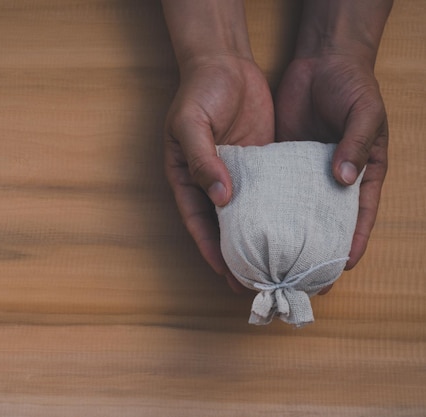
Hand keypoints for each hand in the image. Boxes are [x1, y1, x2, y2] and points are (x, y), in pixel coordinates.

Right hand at [165, 56, 273, 292]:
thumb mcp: (191, 124)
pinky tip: (292, 229)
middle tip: (253, 284)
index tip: (227, 276)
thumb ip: (202, 160)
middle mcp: (211, 182)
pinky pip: (269, 193)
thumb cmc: (198, 92)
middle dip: (236, 256)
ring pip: (247, 215)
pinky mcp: (260, 164)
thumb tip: (220, 198)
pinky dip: (277, 212)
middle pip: (223, 227)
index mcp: (187, 178)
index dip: (211, 250)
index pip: (198, 222)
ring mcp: (237, 174)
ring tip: (276, 266)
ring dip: (259, 240)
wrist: (225, 62)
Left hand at [275, 55, 387, 276]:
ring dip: (282, 234)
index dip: (352, 242)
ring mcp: (303, 172)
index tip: (340, 269)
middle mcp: (331, 179)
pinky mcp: (280, 161)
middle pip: (323, 221)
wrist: (320, 60)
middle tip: (297, 276)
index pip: (359, 215)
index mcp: (361, 172)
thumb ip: (356, 143)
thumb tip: (344, 179)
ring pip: (293, 211)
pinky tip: (248, 226)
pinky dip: (262, 207)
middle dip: (313, 248)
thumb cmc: (352, 85)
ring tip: (268, 260)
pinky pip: (271, 189)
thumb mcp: (364, 112)